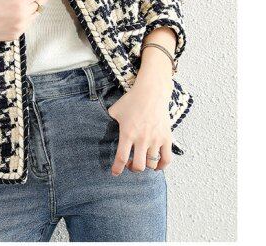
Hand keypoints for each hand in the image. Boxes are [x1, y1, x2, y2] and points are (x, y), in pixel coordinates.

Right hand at [0, 0, 49, 43]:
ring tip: (19, 0)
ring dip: (33, 3)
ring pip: (37, 12)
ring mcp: (22, 27)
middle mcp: (23, 16)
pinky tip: (15, 11)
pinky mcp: (18, 34)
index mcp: (18, 3)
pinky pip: (29, 22)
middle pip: (42, 1)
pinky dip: (27, 14)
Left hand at [108, 57, 172, 175]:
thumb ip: (108, 120)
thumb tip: (98, 125)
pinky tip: (156, 164)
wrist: (151, 92)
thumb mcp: (115, 110)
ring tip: (142, 161)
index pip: (121, 158)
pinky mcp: (167, 138)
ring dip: (146, 166)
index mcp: (127, 133)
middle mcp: (142, 138)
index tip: (115, 173)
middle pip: (138, 166)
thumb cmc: (131, 100)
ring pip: (152, 164)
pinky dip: (162, 166)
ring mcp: (156, 139)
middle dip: (132, 169)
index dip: (117, 169)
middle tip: (130, 164)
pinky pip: (167, 159)